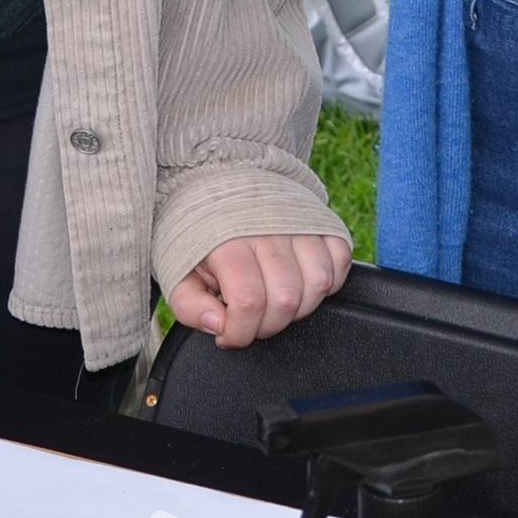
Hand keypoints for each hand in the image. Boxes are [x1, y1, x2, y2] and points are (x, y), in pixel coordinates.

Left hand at [171, 232, 351, 349]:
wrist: (222, 183)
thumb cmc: (201, 233)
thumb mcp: (178, 270)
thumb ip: (189, 306)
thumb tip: (218, 325)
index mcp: (228, 240)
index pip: (248, 302)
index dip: (240, 333)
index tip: (229, 334)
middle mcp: (268, 229)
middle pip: (286, 300)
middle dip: (268, 325)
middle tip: (250, 318)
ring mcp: (300, 223)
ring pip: (318, 284)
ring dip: (299, 307)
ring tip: (274, 299)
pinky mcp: (323, 222)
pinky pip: (339, 263)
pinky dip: (325, 283)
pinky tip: (299, 282)